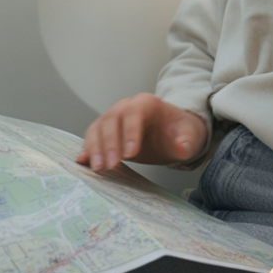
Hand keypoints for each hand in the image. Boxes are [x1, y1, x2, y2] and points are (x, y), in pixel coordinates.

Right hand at [76, 93, 206, 171]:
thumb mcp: (189, 135)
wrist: (172, 132)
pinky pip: (92, 136)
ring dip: (95, 148)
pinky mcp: (105, 130)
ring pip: (98, 128)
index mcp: (146, 103)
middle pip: (112, 120)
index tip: (130, 155)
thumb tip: (182, 148)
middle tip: (111, 166)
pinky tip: (83, 162)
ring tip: (98, 169)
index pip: (133, 113)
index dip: (130, 133)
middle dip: (110, 144)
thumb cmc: (179, 131)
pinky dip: (87, 149)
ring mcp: (113, 117)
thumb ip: (187, 141)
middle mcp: (126, 106)